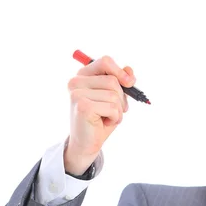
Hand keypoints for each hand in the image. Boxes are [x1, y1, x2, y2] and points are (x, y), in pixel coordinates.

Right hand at [64, 55, 135, 172]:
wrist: (87, 143)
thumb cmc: (100, 119)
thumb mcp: (113, 97)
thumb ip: (120, 81)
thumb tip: (129, 71)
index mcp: (82, 76)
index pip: (105, 61)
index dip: (120, 72)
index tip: (129, 83)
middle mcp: (76, 82)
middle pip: (113, 80)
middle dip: (121, 98)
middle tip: (113, 111)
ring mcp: (77, 93)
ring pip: (114, 95)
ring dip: (118, 111)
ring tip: (106, 118)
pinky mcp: (83, 106)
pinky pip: (113, 108)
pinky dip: (115, 118)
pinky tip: (103, 123)